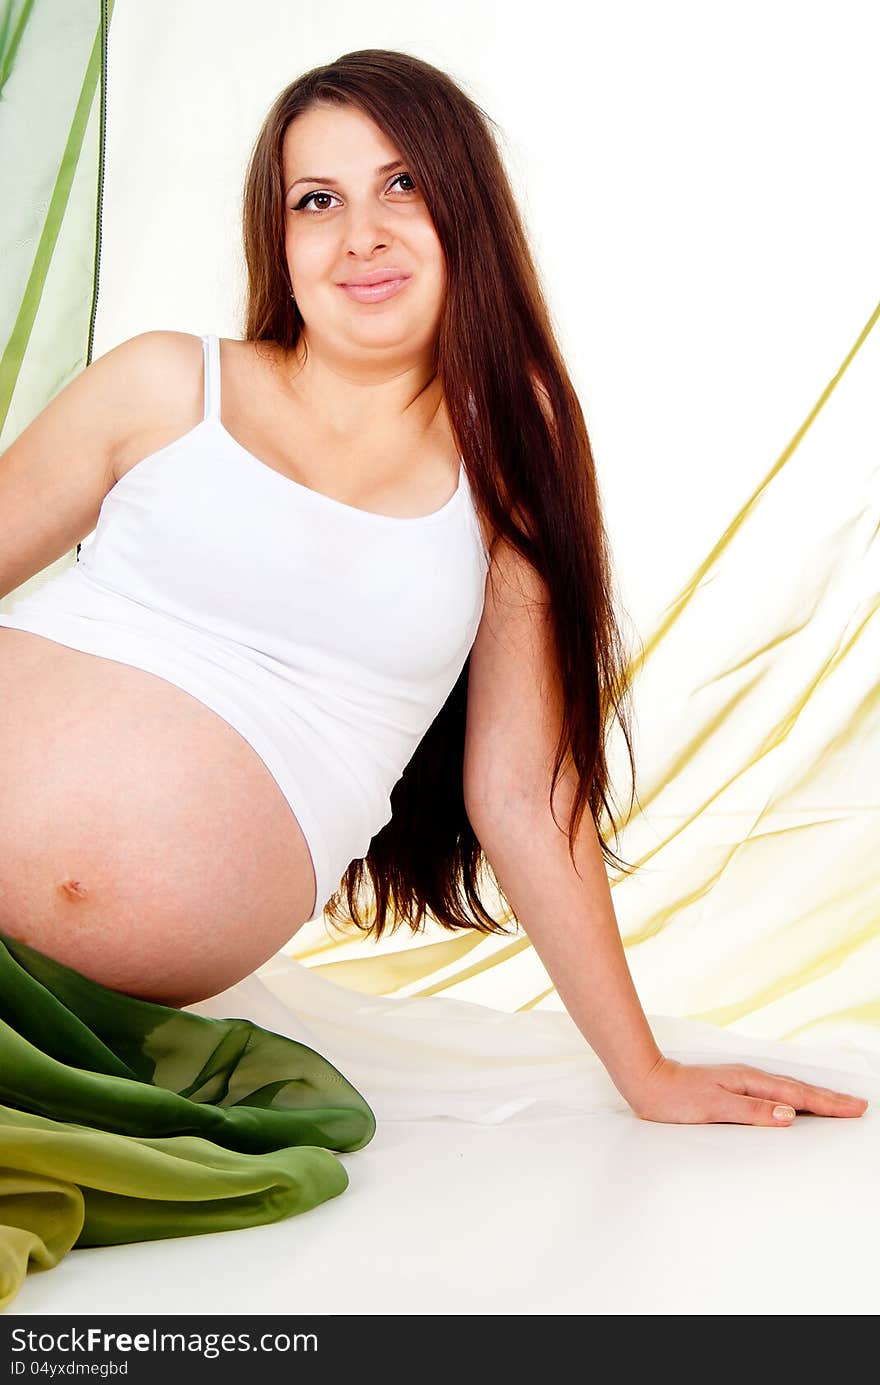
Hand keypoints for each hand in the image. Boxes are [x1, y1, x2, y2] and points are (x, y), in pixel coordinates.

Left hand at [628, 1055, 869, 1125]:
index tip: (855, 1108)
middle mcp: (750, 1079)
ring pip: (789, 1091)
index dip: (828, 1104)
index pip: (797, 1096)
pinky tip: (796, 1104)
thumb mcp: (714, 1107)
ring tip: (838, 1104)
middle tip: (859, 1106)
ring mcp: (743, 1083)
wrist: (649, 1083)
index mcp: (750, 1082)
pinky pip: (775, 1094)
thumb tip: (789, 1113)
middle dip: (830, 1099)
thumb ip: (752, 1110)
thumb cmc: (677, 1098)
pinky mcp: (735, 1089)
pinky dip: (794, 1098)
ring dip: (815, 1098)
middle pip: (799, 1090)